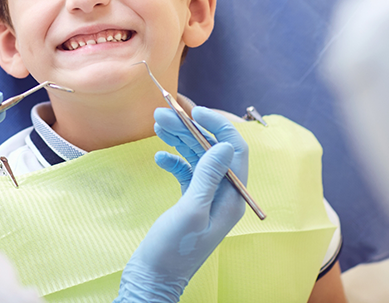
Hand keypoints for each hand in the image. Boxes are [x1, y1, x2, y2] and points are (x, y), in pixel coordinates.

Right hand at [116, 107, 247, 301]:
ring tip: (157, 123)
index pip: (235, 150)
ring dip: (178, 139)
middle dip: (189, 129)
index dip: (218, 126)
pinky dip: (172, 161)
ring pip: (196, 157)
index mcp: (232, 197)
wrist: (153, 278)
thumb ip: (208, 176)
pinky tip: (158, 158)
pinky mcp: (190, 201)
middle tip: (162, 114)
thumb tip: (225, 144)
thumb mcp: (191, 209)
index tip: (194, 111)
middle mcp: (223, 194)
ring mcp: (206, 197)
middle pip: (211, 150)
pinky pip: (185, 172)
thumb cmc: (173, 249)